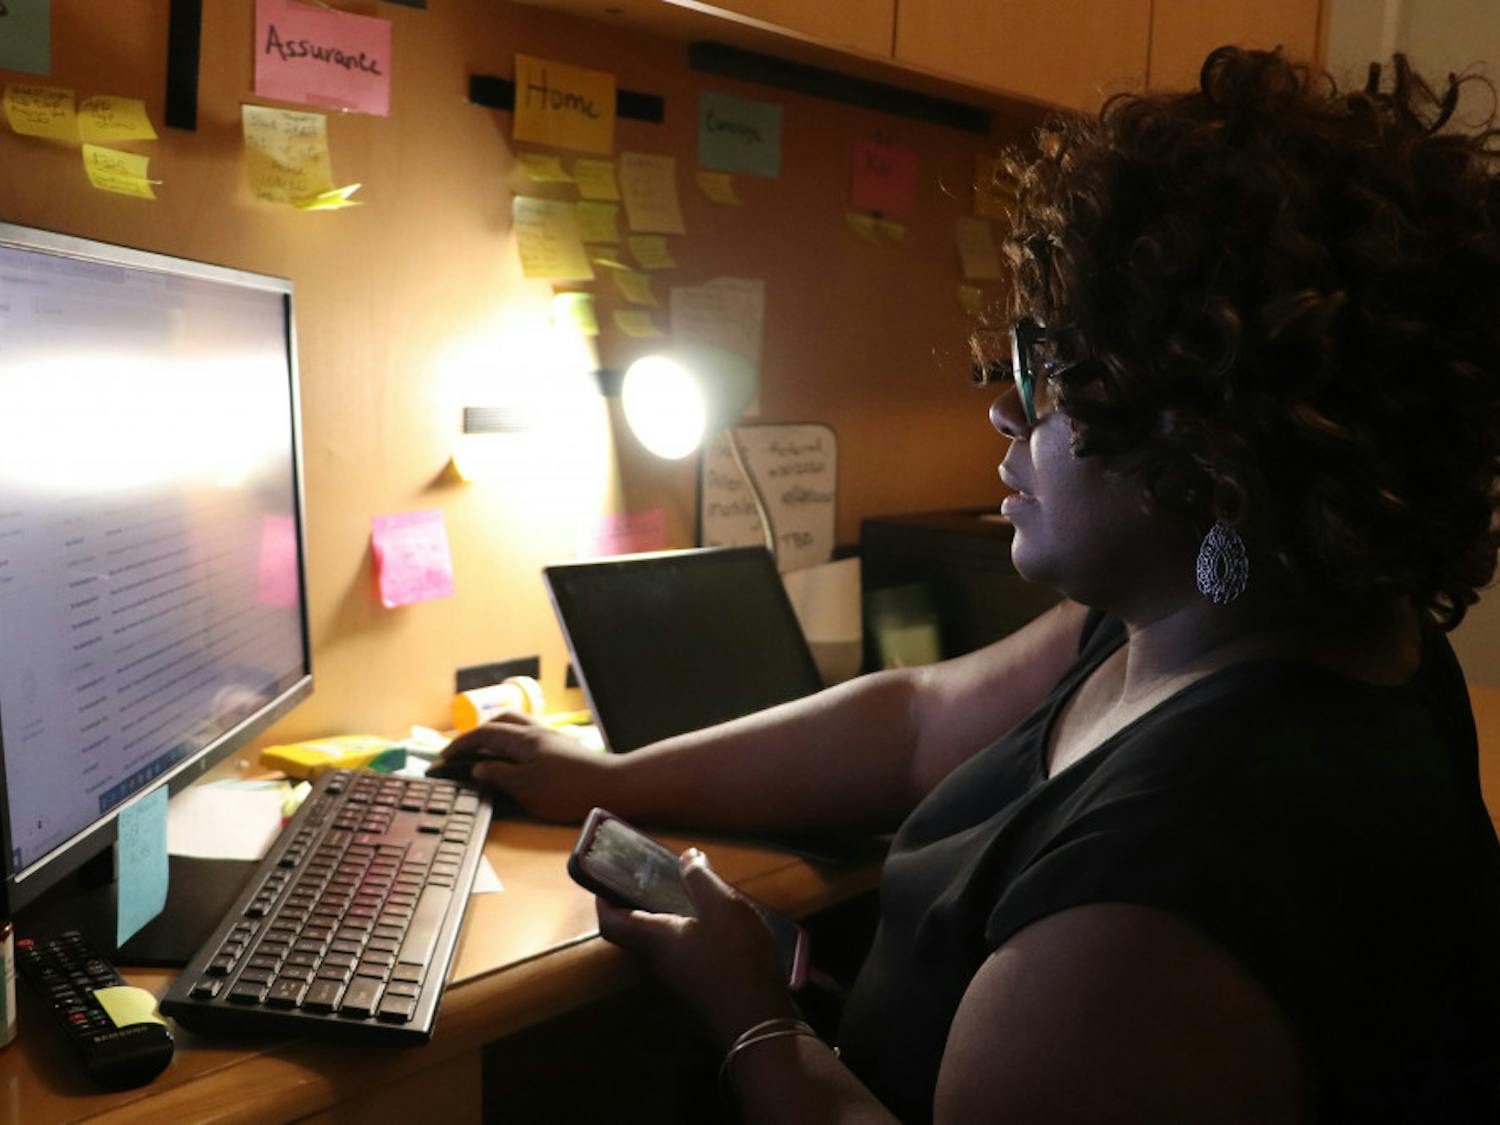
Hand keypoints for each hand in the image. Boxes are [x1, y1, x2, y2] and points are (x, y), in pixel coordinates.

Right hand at [437, 712, 616, 820]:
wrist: (612, 787)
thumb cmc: (569, 790)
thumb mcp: (526, 788)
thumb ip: (498, 775)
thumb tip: (477, 766)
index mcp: (524, 740)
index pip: (483, 734)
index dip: (460, 745)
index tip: (443, 759)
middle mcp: (536, 733)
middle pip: (500, 722)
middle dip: (476, 735)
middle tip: (461, 753)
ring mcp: (550, 739)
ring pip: (515, 727)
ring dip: (495, 736)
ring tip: (483, 754)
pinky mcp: (561, 749)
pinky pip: (527, 737)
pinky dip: (511, 744)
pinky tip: (513, 760)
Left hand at [596, 849, 798, 1046]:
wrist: (760, 1022)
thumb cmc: (734, 958)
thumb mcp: (721, 906)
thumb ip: (701, 878)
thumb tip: (686, 856)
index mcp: (655, 938)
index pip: (612, 922)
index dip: (603, 899)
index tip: (605, 877)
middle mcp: (661, 961)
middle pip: (638, 931)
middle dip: (642, 902)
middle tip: (657, 876)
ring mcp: (682, 978)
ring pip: (666, 942)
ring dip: (673, 917)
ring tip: (695, 894)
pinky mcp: (704, 987)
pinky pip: (689, 953)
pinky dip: (695, 933)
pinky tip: (722, 925)